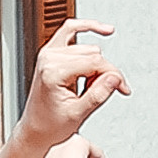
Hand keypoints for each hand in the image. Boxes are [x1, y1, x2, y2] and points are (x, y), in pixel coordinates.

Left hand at [18, 19, 127, 155]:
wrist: (35, 129)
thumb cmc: (50, 125)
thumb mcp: (78, 114)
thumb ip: (98, 94)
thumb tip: (115, 78)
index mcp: (53, 72)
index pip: (94, 62)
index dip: (113, 75)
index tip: (123, 88)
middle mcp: (48, 58)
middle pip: (93, 54)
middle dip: (103, 73)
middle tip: (99, 94)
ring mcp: (48, 52)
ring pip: (88, 48)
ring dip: (94, 65)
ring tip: (88, 87)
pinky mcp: (50, 51)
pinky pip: (72, 30)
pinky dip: (88, 28)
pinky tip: (104, 30)